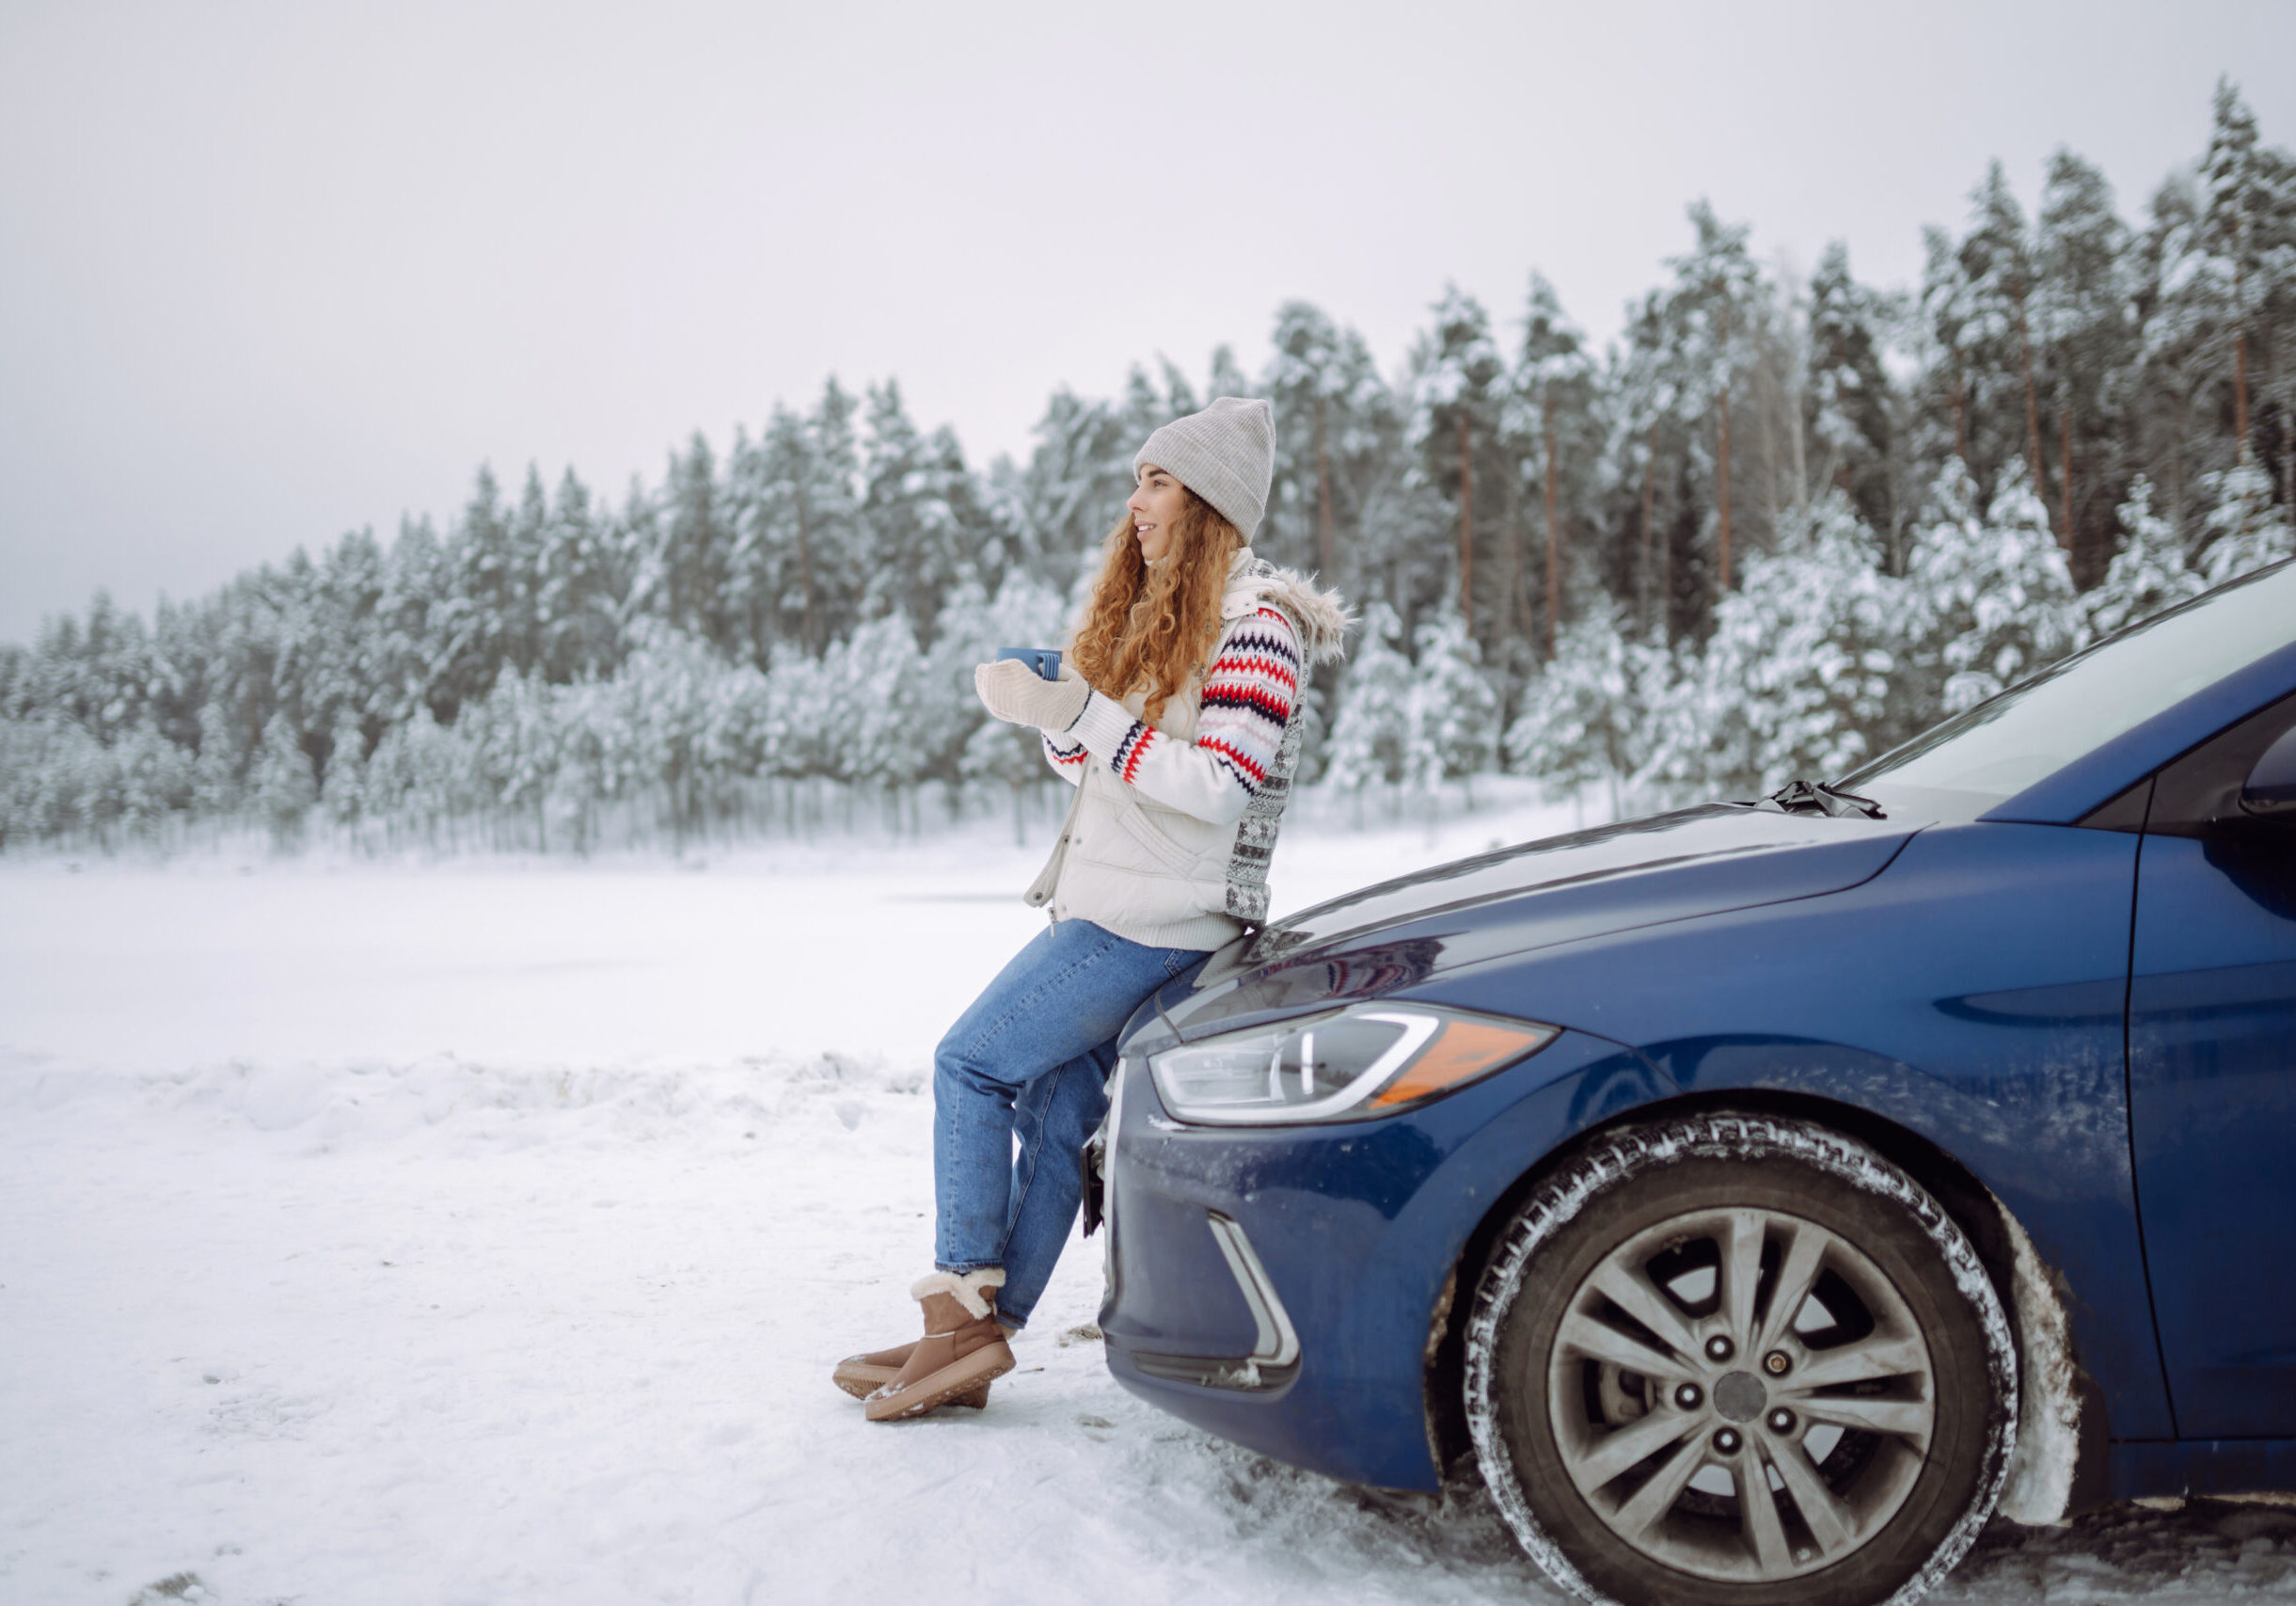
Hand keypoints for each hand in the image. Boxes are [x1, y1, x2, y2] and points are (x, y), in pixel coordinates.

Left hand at [975, 658, 1089, 731]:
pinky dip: (989, 701)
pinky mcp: (1020, 719)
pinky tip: (984, 693)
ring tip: (980, 676)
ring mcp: (1020, 712)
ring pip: (995, 699)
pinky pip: (998, 711)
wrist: (1077, 717)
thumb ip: (1055, 667)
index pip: (1012, 672)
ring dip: (983, 686)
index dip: (1002, 665)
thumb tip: (1037, 666)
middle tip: (983, 667)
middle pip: (998, 685)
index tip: (997, 660)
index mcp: (1036, 688)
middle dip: (987, 675)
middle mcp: (1024, 701)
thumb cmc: (1075, 693)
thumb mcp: (1070, 676)